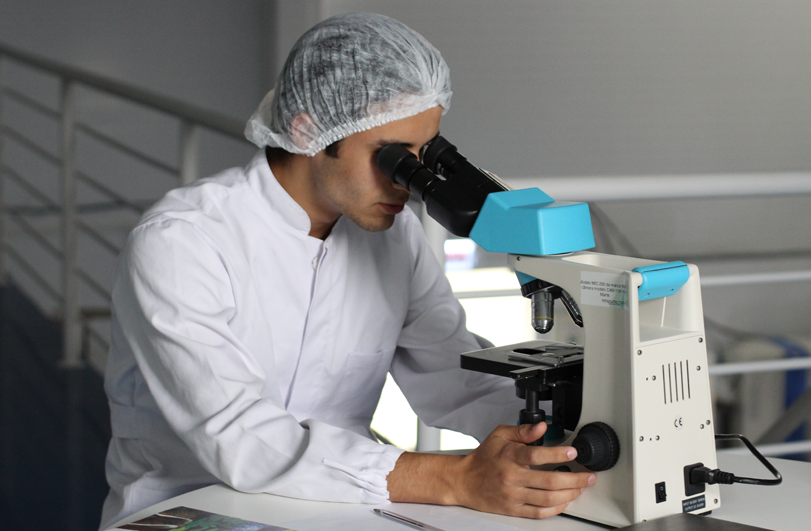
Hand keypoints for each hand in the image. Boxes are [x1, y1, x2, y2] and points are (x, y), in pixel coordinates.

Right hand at [387, 423, 595, 518]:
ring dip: (569, 494)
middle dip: (574, 479)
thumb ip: (523, 431)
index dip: (557, 453)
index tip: (572, 451)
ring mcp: (513, 495)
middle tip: (588, 476)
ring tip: (581, 488)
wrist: (464, 481)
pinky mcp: (512, 509)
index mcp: (509, 456)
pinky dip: (556, 508)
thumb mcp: (500, 435)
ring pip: (547, 499)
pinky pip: (539, 512)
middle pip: (548, 481)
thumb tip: (542, 427)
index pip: (536, 455)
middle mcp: (511, 477)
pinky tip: (565, 501)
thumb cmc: (483, 458)